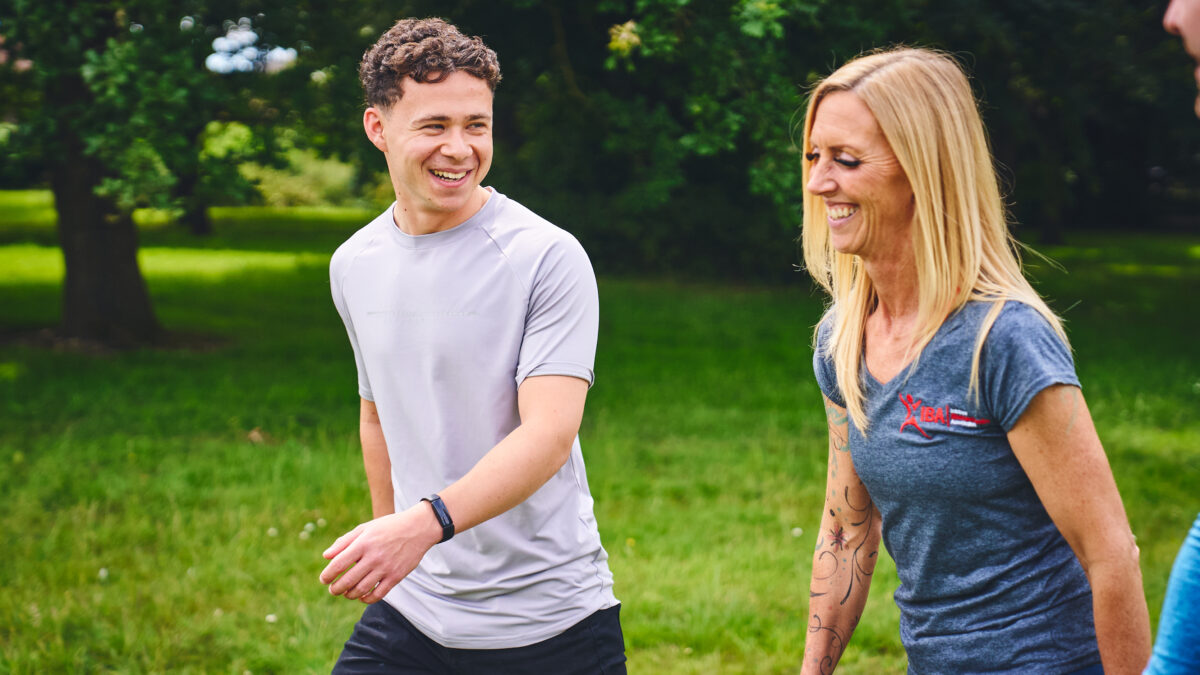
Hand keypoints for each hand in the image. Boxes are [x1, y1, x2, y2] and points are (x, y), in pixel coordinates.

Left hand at [318, 503, 441, 603]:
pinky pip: (378, 594)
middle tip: (332, 590)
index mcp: (363, 543)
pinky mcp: (396, 576)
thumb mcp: (365, 528)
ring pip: (361, 590)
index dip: (328, 575)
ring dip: (349, 595)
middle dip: (336, 589)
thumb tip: (326, 556)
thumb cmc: (388, 527)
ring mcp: (386, 568)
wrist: (418, 528)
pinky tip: (362, 597)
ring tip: (346, 593)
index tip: (324, 579)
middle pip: (348, 580)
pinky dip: (367, 600)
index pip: (339, 564)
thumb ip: (344, 541)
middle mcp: (374, 557)